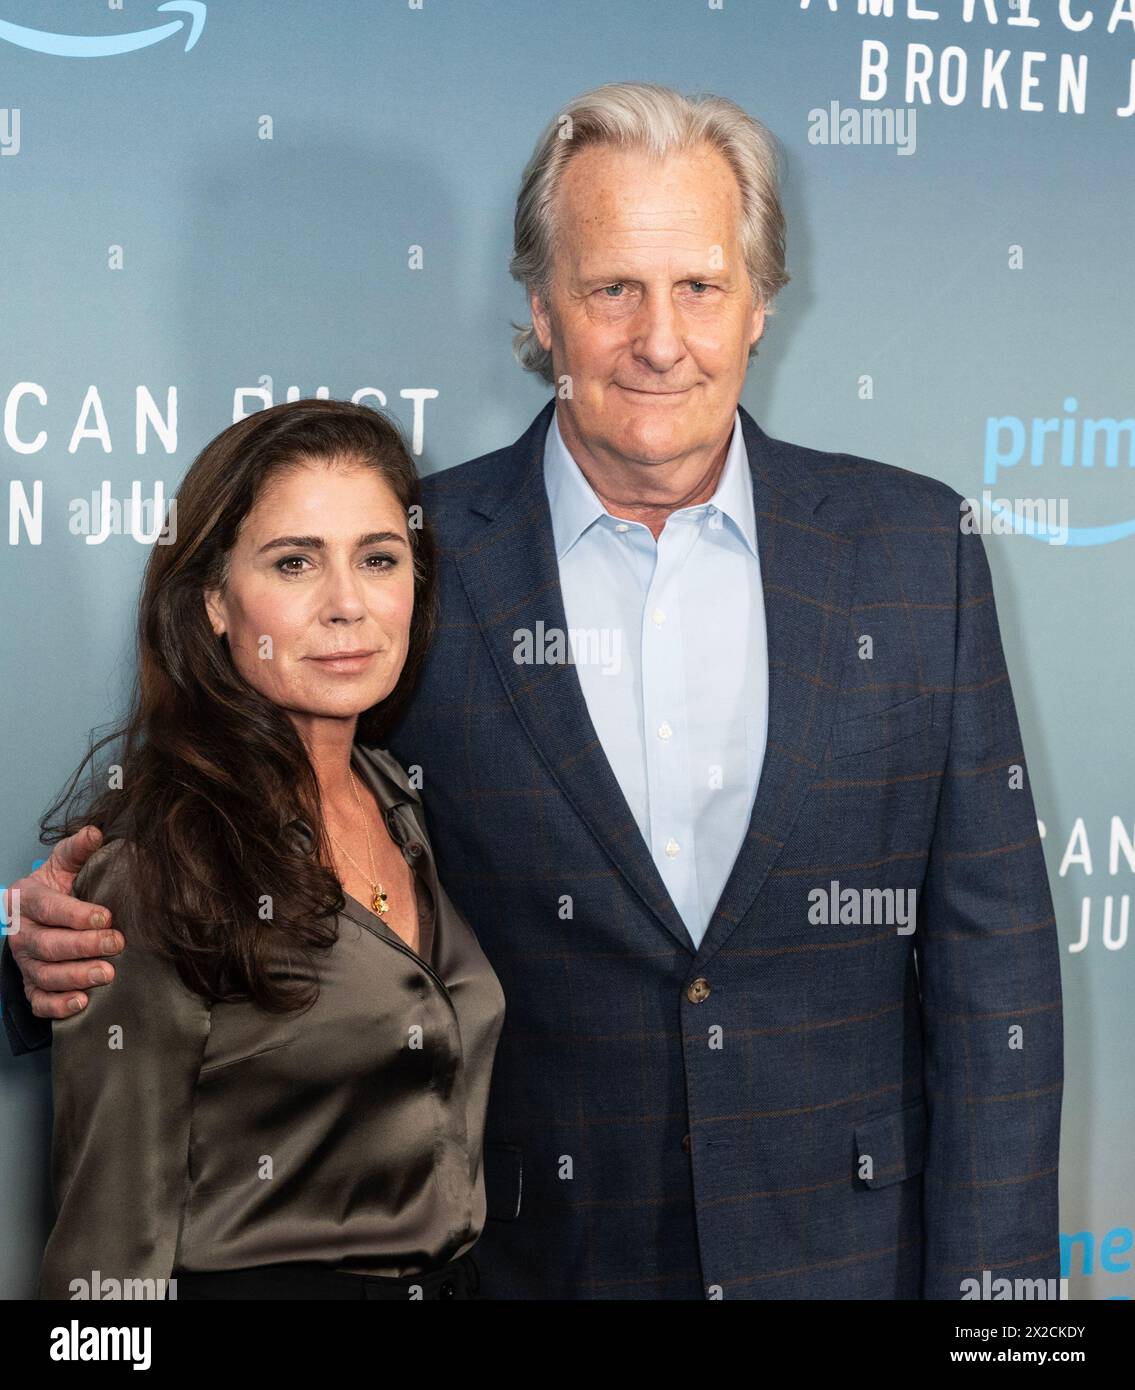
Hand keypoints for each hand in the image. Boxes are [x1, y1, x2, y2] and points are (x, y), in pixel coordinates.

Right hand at [3, 825, 123, 1017]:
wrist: (38, 915)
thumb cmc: (57, 889)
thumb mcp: (64, 866)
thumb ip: (78, 850)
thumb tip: (95, 832)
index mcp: (28, 900)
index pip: (49, 908)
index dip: (76, 914)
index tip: (106, 917)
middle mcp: (22, 934)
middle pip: (48, 944)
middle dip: (83, 946)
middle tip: (116, 944)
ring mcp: (25, 962)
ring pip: (45, 974)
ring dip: (76, 976)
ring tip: (107, 974)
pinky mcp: (31, 985)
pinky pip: (39, 1001)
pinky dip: (57, 1006)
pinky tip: (81, 1002)